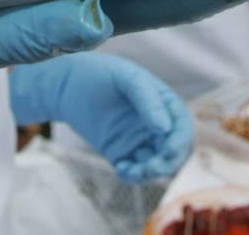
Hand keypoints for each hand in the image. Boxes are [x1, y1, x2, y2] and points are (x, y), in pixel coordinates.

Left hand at [9, 54, 191, 182]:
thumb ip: (147, 99)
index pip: (182, 128)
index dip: (180, 142)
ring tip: (128, 169)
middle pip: (173, 152)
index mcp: (163, 103)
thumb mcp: (126, 78)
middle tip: (149, 168)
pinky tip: (121, 169)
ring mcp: (138, 139)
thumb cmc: (99, 73)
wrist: (66, 84)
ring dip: (148, 173)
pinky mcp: (121, 152)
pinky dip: (132, 175)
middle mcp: (155, 124)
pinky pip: (134, 170)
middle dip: (166, 163)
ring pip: (155, 165)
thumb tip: (165, 128)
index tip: (167, 151)